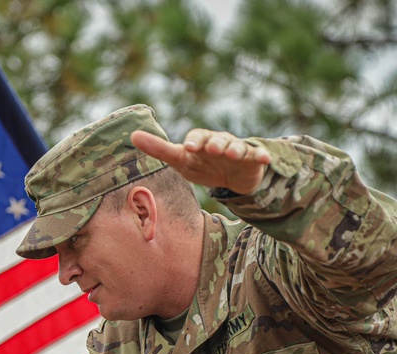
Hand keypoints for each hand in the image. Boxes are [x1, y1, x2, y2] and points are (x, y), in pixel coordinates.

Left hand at [131, 128, 270, 194]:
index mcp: (200, 141)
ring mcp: (237, 149)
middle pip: (217, 140)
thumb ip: (159, 149)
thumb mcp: (180, 160)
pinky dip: (260, 156)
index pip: (196, 137)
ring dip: (235, 149)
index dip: (193, 141)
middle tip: (212, 150)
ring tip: (232, 154)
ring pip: (236, 147)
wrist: (231, 176)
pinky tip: (264, 159)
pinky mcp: (252, 159)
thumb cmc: (201, 164)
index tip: (188, 147)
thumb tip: (132, 135)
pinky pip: (257, 156)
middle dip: (215, 143)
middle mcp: (219, 142)